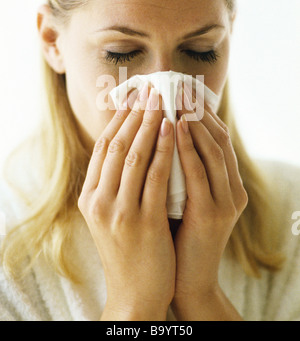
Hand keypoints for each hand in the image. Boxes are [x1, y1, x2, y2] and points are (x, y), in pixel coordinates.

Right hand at [78, 85, 175, 319]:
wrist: (135, 293)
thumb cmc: (128, 250)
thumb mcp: (112, 215)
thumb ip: (115, 183)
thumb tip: (130, 144)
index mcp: (89, 197)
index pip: (103, 146)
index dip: (119, 117)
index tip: (134, 96)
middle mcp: (98, 201)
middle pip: (117, 144)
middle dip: (135, 113)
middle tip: (150, 88)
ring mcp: (119, 211)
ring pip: (134, 155)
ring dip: (150, 123)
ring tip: (163, 100)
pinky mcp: (143, 222)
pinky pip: (156, 176)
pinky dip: (164, 149)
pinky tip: (173, 129)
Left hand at [171, 84, 247, 317]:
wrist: (184, 279)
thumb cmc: (176, 233)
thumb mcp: (180, 195)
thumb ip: (176, 168)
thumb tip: (157, 133)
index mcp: (226, 184)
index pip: (216, 138)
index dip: (200, 111)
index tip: (180, 90)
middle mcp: (232, 189)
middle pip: (218, 137)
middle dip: (197, 109)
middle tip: (178, 85)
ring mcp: (225, 202)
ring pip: (213, 150)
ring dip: (194, 120)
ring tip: (176, 97)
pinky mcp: (213, 214)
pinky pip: (200, 172)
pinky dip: (188, 146)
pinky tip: (175, 126)